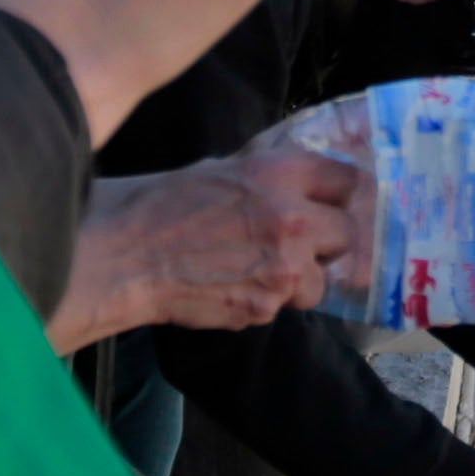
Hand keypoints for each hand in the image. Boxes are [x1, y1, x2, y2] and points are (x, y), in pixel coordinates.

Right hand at [53, 155, 360, 346]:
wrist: (126, 257)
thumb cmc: (162, 206)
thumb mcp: (221, 170)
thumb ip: (269, 177)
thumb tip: (300, 183)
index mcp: (279, 173)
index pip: (348, 181)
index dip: (341, 195)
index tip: (334, 204)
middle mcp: (292, 218)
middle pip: (347, 234)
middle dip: (327, 242)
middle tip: (301, 244)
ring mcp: (284, 267)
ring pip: (319, 281)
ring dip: (298, 279)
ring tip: (256, 269)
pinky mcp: (267, 306)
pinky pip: (283, 305)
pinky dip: (264, 300)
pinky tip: (231, 286)